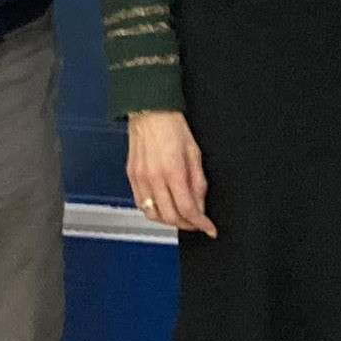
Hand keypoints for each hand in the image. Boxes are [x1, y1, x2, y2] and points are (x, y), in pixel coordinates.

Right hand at [124, 110, 213, 236]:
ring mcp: (140, 178)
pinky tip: (164, 206)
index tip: (209, 228)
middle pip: (170, 216)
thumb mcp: (195, 153)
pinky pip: (141, 204)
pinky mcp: (131, 177)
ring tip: (181, 215)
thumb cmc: (172, 126)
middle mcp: (154, 177)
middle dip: (186, 224)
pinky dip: (154, 211)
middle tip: (197, 223)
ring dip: (169, 220)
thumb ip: (198, 182)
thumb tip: (200, 205)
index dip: (200, 223)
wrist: (149, 111)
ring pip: (153, 215)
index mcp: (173, 170)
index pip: (188, 208)